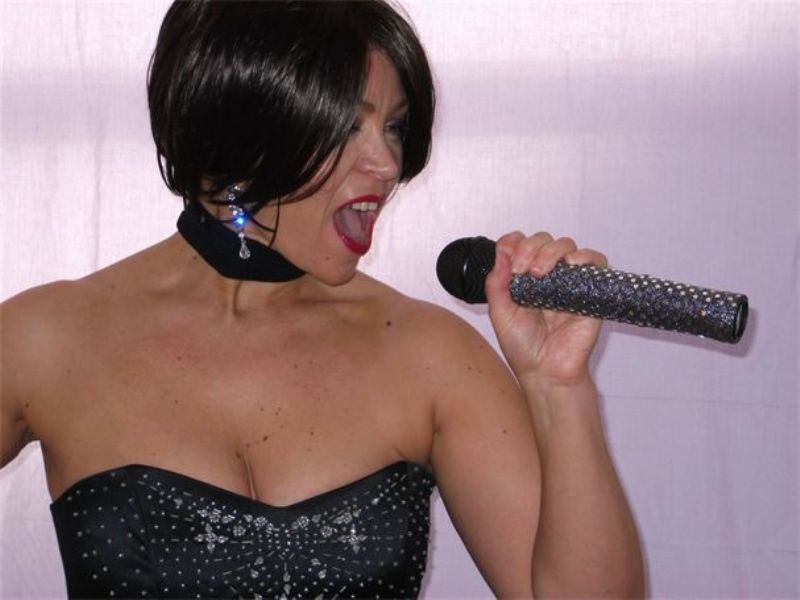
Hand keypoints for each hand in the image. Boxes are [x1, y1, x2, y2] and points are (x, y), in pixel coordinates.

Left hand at [484, 231, 606, 389]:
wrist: (546, 371)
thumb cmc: (523, 347)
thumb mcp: (500, 313)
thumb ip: (497, 283)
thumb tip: (501, 251)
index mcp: (523, 278)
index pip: (521, 244)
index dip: (514, 242)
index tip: (507, 253)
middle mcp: (547, 276)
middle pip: (543, 240)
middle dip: (530, 247)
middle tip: (522, 269)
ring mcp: (569, 280)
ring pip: (566, 245)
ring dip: (551, 251)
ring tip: (540, 272)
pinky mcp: (591, 289)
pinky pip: (596, 261)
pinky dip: (585, 256)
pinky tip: (571, 265)